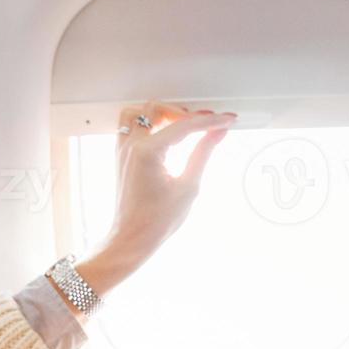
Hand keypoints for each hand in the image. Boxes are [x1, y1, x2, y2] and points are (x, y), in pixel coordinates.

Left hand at [75, 101, 236, 297]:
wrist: (131, 239)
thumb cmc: (156, 221)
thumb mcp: (189, 186)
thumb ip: (203, 152)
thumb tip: (218, 132)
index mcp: (147, 152)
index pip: (185, 125)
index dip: (210, 120)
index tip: (227, 120)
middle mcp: (131, 147)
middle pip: (157, 108)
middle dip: (183, 113)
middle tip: (205, 125)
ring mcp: (122, 151)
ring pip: (138, 113)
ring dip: (160, 114)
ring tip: (181, 128)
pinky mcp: (121, 157)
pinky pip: (130, 127)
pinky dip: (147, 124)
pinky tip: (165, 136)